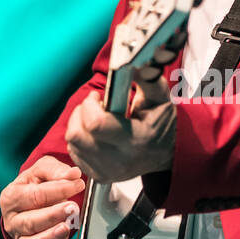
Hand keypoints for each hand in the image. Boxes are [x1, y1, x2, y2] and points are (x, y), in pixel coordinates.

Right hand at [0, 156, 85, 238]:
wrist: (33, 200)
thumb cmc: (36, 184)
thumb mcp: (43, 170)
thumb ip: (56, 171)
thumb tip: (73, 174)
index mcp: (11, 198)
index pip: (33, 195)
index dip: (57, 190)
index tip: (77, 184)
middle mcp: (12, 220)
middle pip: (29, 222)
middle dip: (52, 215)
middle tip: (71, 208)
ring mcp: (21, 238)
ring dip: (50, 238)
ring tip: (66, 228)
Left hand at [64, 69, 175, 183]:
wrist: (167, 153)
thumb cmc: (161, 123)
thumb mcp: (160, 97)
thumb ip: (147, 78)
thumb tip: (134, 62)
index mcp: (136, 140)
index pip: (96, 124)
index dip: (90, 105)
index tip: (98, 97)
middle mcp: (120, 161)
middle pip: (77, 135)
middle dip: (81, 114)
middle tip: (95, 107)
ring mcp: (107, 171)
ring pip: (72, 143)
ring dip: (79, 125)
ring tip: (95, 119)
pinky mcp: (99, 176)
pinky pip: (74, 153)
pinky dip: (80, 138)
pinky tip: (95, 134)